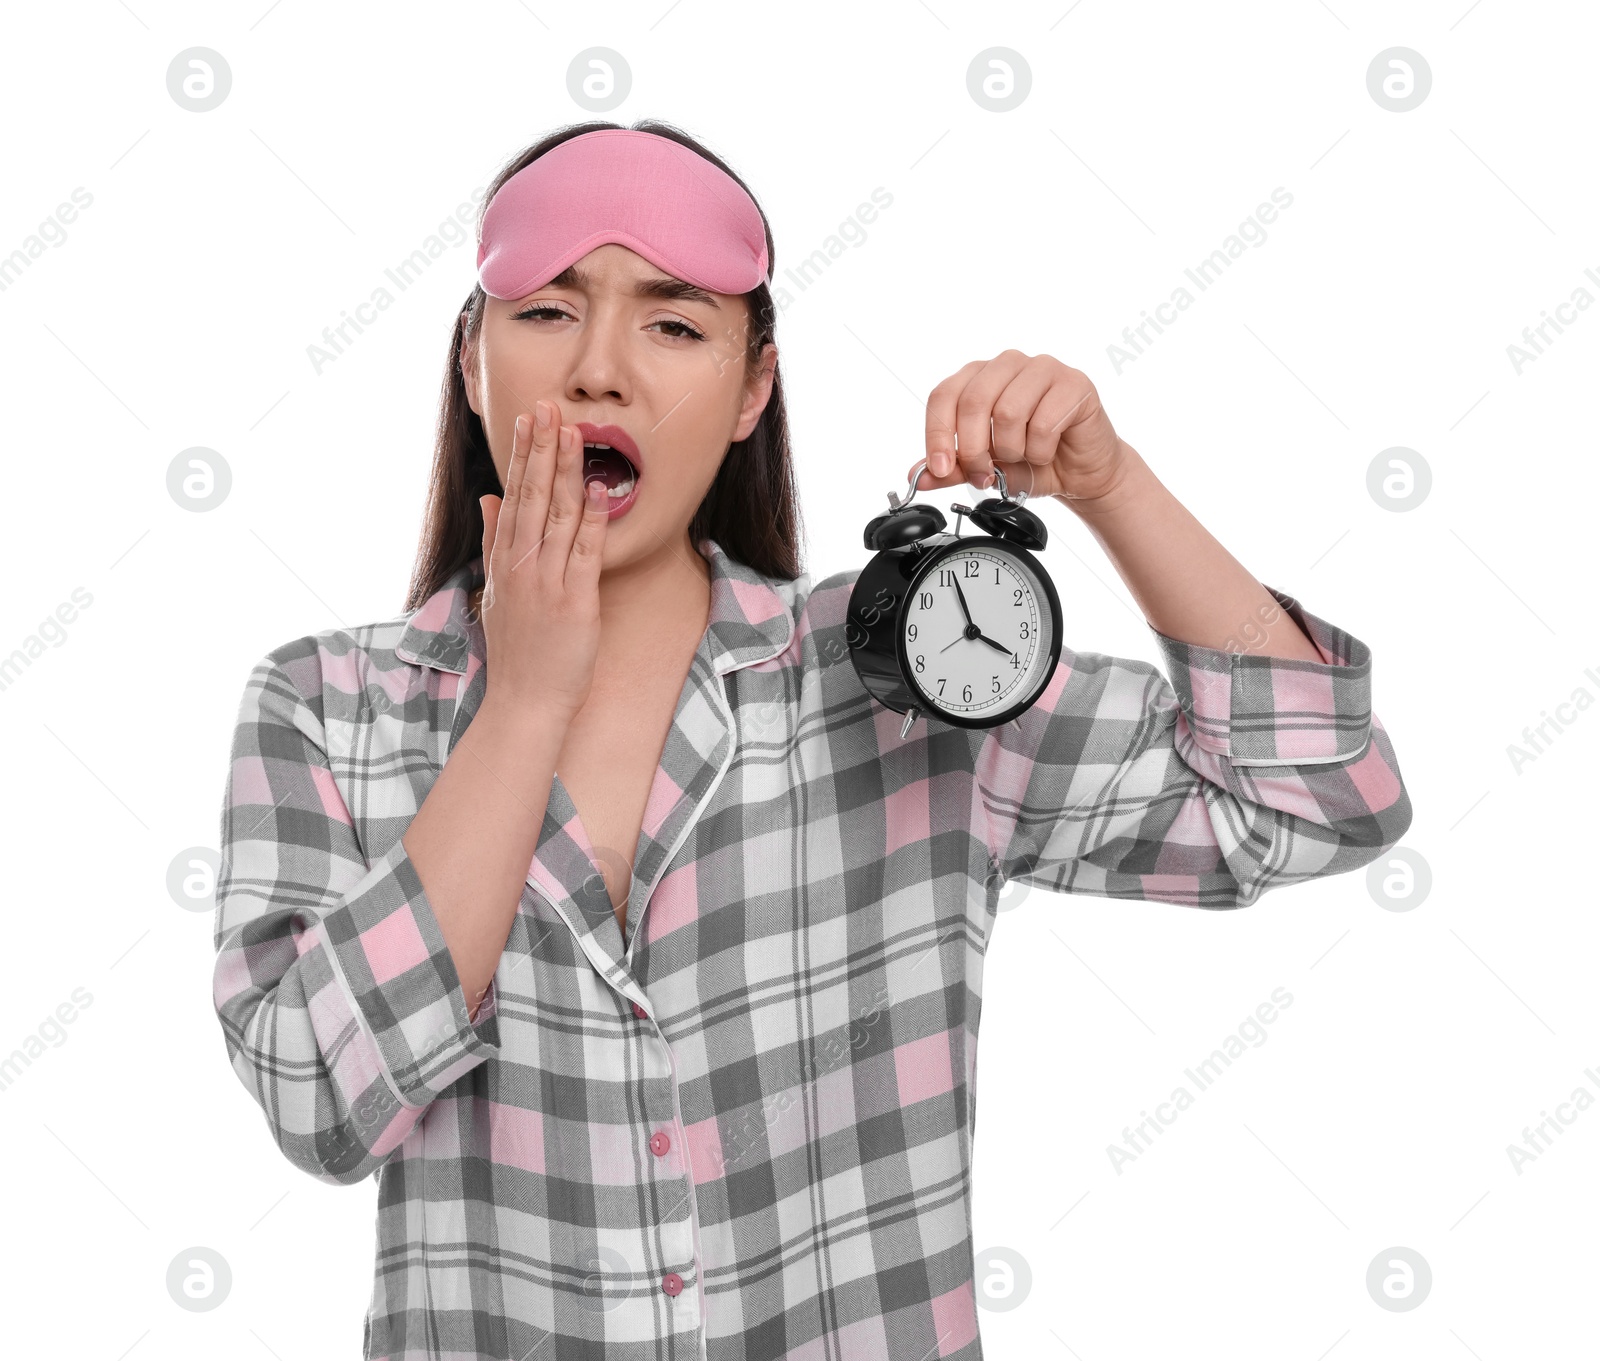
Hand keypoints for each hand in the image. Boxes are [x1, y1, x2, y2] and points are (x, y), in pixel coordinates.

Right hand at [477, 398, 610, 718]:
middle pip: (530, 497)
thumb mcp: (496, 594)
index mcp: (504, 563)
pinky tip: (597, 489)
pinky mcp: (574, 603)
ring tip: (574, 431)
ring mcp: (546, 584)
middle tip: (547, 407)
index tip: (530, 419)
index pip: (512, 497)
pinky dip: (590, 520)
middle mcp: (521, 567)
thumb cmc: (518, 654)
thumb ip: (493, 544)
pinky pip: (584, 553)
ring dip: (565, 472)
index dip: (523, 456)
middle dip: (541, 449)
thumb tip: (489, 500)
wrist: (525, 704)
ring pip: (555, 517)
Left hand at [911, 351, 1133, 505]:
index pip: (944, 395)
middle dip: (974, 449)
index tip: (941, 469)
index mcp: (980, 376)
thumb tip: (918, 475)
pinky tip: (1048, 451)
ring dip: (1012, 450)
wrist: (1081, 473)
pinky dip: (1041, 450)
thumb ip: (953, 469)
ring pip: (1008, 412)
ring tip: (1024, 457)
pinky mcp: (1074, 383)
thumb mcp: (985, 469)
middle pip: (973, 401)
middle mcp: (1008, 364)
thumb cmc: (1034, 462)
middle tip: (984, 475)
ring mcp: (1043, 368)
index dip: (937, 434)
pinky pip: (1043, 423)